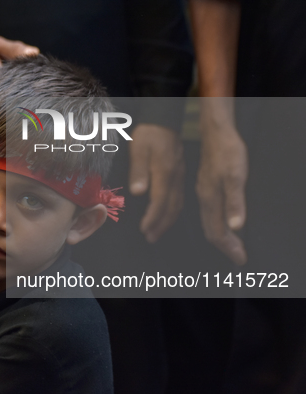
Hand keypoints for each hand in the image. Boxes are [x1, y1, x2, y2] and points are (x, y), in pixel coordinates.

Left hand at [129, 124, 184, 242]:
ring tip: (156, 233)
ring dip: (167, 221)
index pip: (160, 200)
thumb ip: (138, 170)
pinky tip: (167, 217)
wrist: (163, 123)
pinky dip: (173, 212)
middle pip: (171, 207)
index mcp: (165, 172)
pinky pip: (180, 198)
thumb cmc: (148, 135)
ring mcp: (180, 177)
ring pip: (178, 204)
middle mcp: (175, 178)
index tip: (144, 229)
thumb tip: (138, 192)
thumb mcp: (138, 149)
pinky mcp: (180, 176)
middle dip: (160, 225)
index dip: (152, 217)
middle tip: (150, 238)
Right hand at [196, 119, 247, 264]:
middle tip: (238, 257)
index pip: (217, 232)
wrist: (216, 134)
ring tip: (232, 246)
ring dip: (221, 237)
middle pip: (211, 230)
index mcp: (210, 200)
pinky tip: (224, 222)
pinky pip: (209, 213)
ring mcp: (204, 193)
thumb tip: (236, 226)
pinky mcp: (206, 187)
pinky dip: (218, 224)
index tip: (240, 260)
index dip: (229, 248)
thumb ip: (235, 202)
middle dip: (225, 247)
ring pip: (209, 222)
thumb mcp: (235, 176)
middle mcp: (204, 199)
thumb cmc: (227, 153)